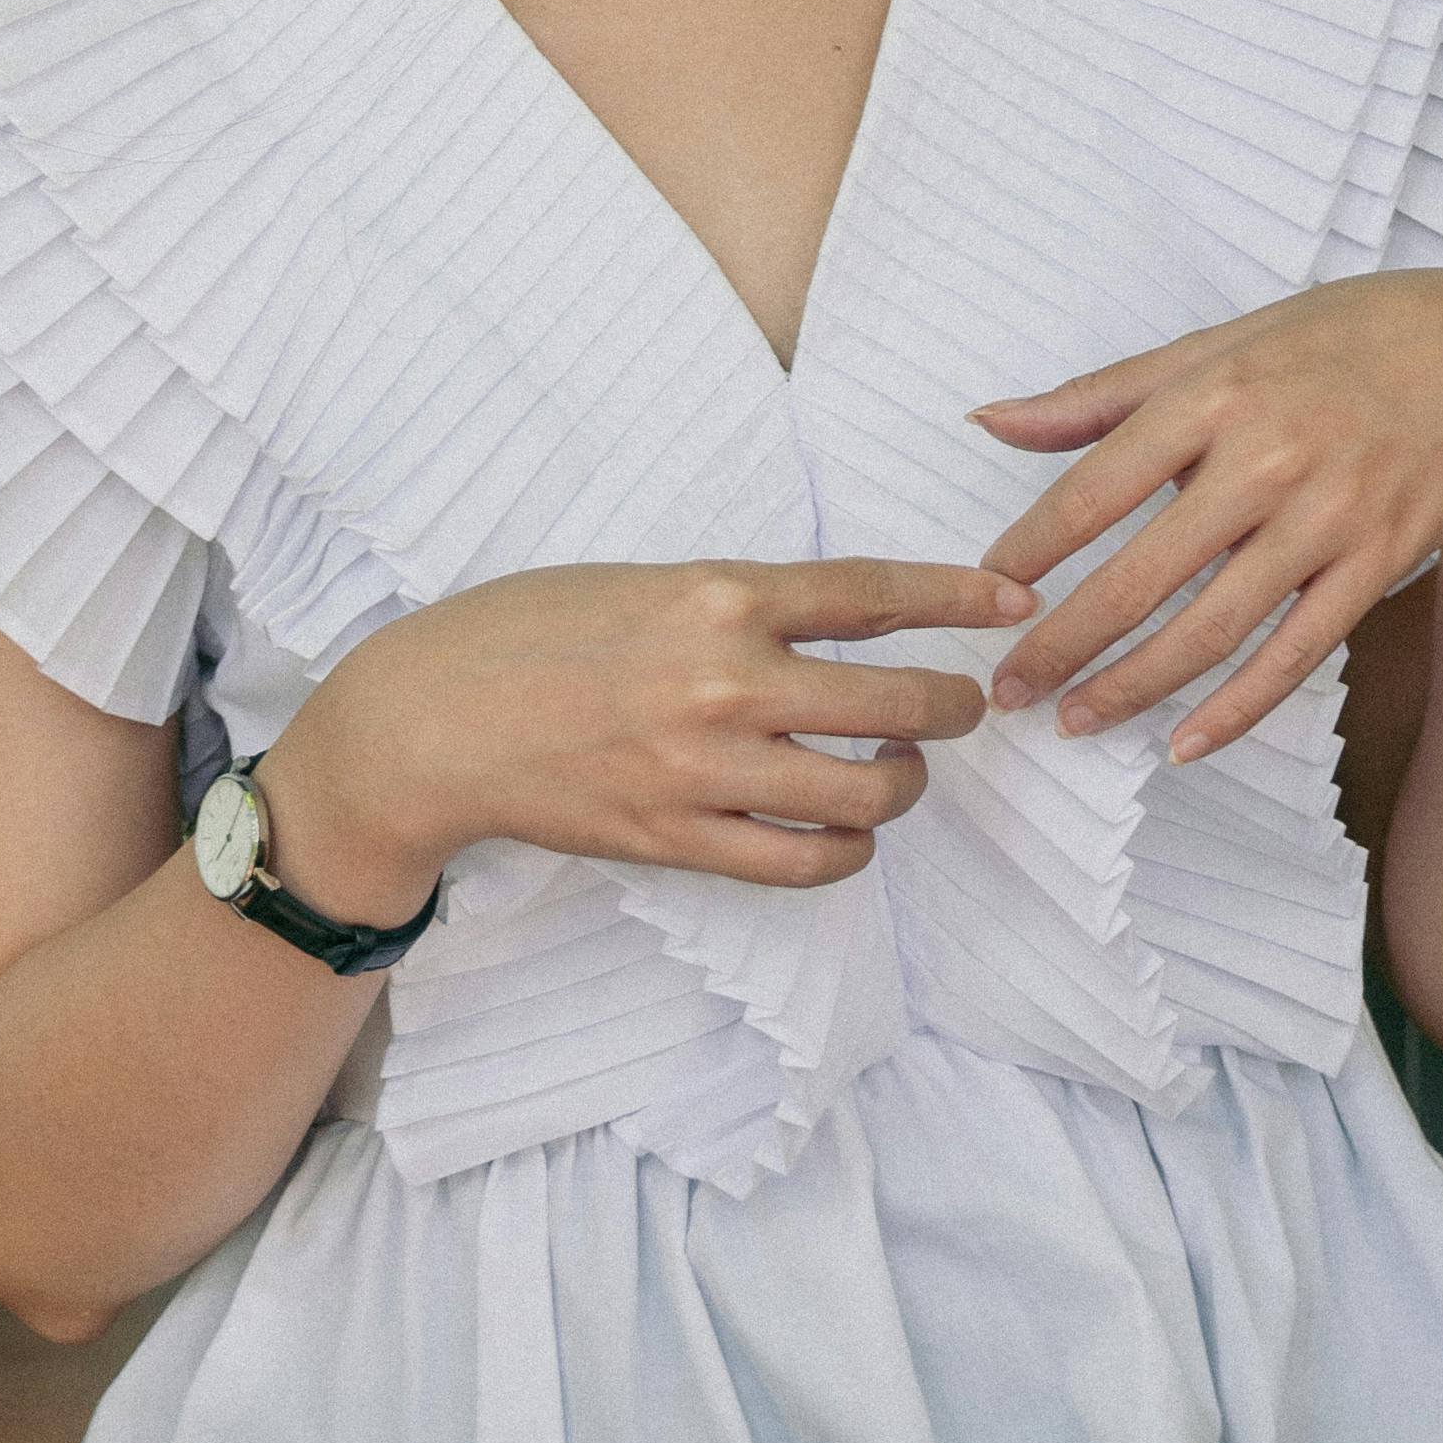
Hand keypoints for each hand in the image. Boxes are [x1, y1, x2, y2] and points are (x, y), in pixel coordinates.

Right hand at [272, 558, 1023, 906]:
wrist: (432, 721)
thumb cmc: (529, 632)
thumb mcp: (643, 580)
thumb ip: (737, 600)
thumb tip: (829, 620)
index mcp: (718, 593)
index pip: (874, 594)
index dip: (958, 596)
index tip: (1011, 598)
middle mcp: (725, 680)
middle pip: (897, 701)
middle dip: (953, 707)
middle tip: (963, 705)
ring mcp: (705, 769)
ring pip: (865, 795)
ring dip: (905, 784)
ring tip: (897, 769)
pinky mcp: (679, 840)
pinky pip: (804, 862)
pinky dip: (847, 850)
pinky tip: (846, 830)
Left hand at [977, 274, 1442, 766]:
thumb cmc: (1343, 341)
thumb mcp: (1222, 341)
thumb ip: (1104, 393)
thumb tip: (992, 420)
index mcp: (1216, 392)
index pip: (1097, 486)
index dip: (1031, 549)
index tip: (983, 593)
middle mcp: (1268, 457)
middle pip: (1143, 574)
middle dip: (1064, 642)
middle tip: (1007, 690)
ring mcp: (1328, 517)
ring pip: (1212, 627)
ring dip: (1134, 686)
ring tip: (1074, 719)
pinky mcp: (1376, 563)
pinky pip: (1294, 654)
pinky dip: (1237, 708)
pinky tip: (1184, 744)